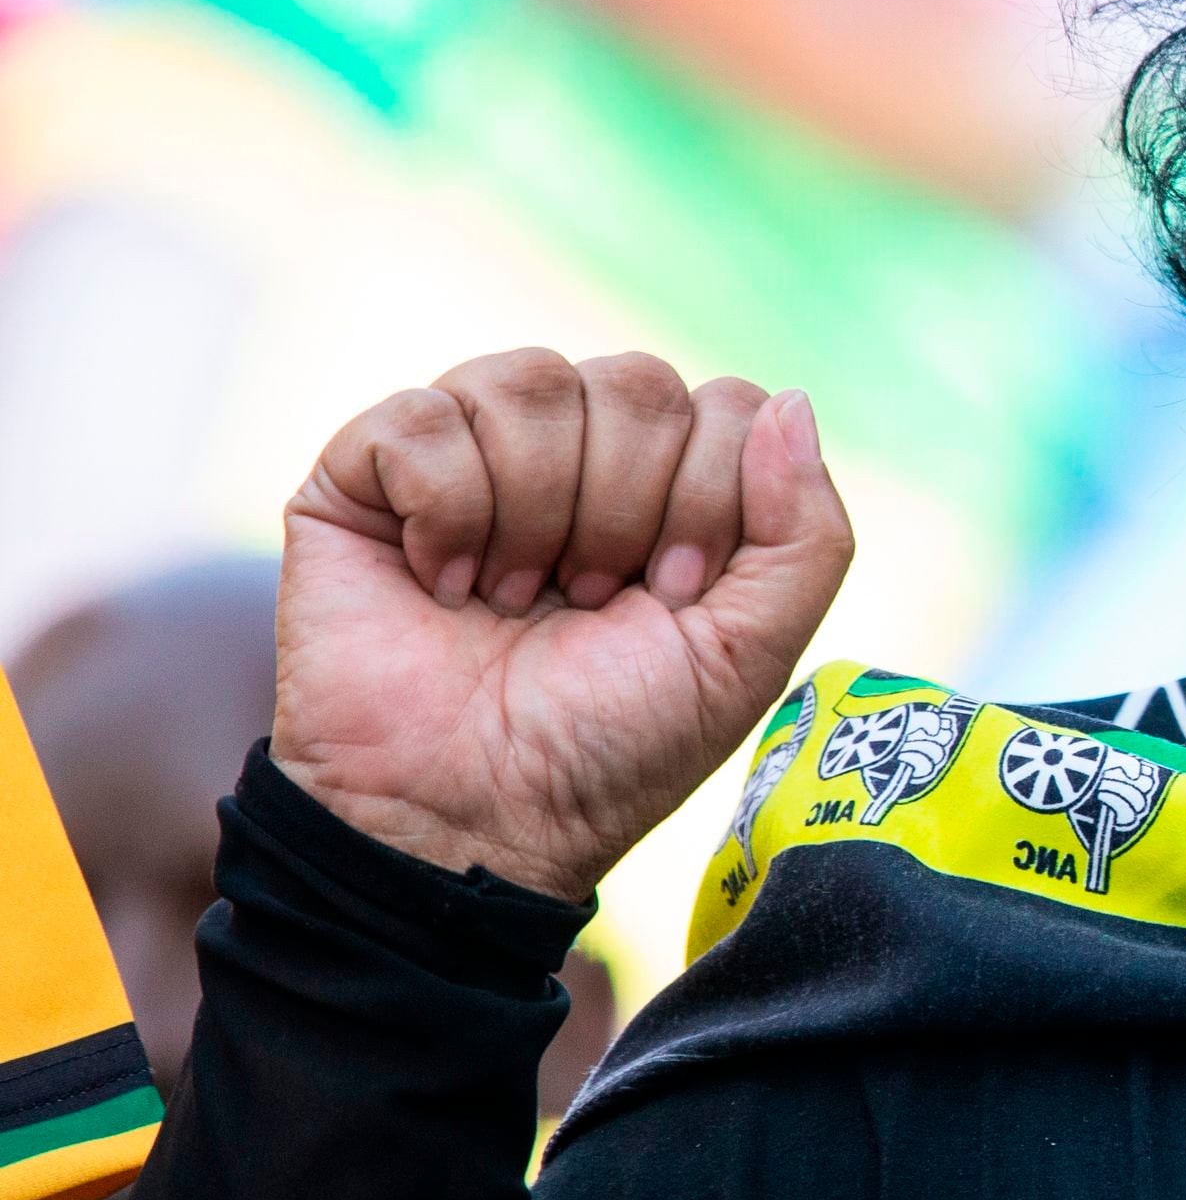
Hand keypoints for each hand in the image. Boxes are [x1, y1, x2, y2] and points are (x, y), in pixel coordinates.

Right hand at [275, 351, 853, 902]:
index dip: (709, 498)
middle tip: (589, 601)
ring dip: (536, 512)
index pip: (726, 405)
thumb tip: (791, 398)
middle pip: (638, 382)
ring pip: (535, 381)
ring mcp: (470, 454)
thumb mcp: (749, 655)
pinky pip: (424, 415)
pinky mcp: (365, 473)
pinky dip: (445, 510)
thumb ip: (806, 532)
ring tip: (512, 600)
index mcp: (671, 488)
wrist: (469, 818)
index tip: (674, 595)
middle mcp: (576, 455)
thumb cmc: (612, 746)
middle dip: (625, 508)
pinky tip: (441, 583)